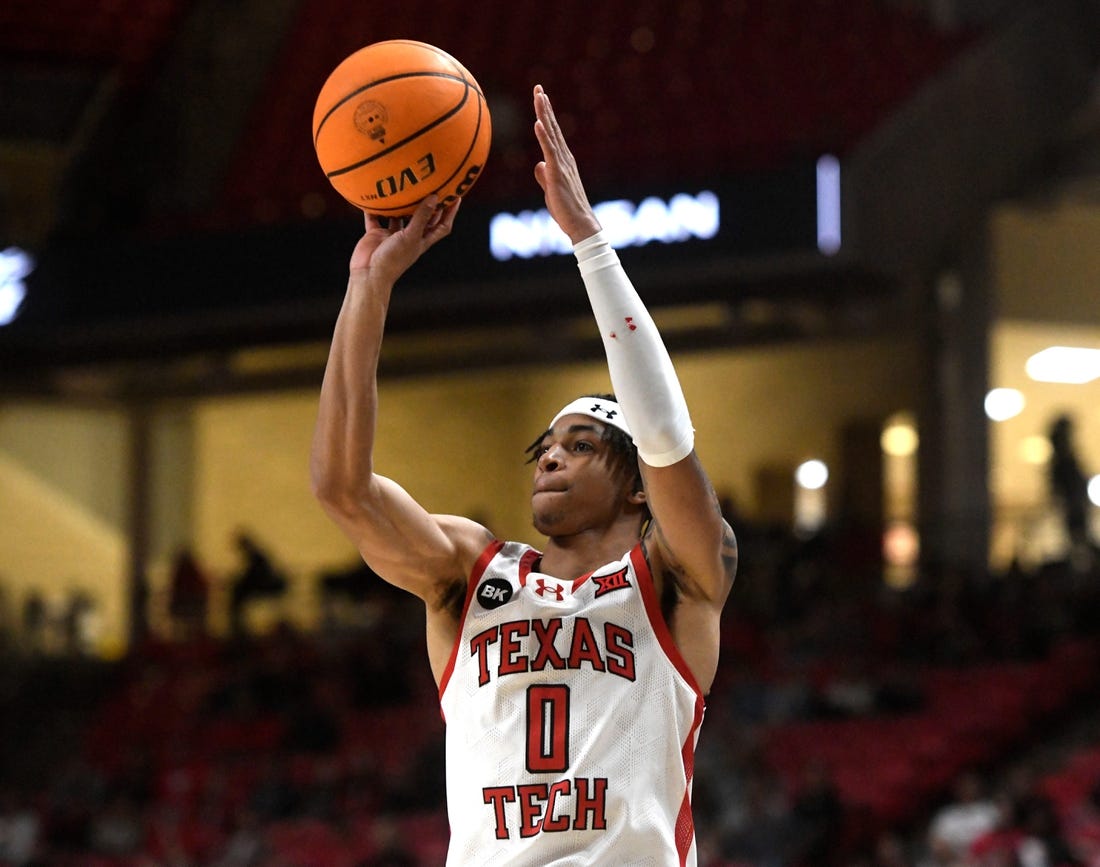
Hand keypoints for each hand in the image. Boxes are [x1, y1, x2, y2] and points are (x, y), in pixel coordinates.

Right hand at [349, 195, 460, 283]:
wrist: (369, 274)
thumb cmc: (393, 260)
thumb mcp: (411, 236)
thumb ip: (421, 217)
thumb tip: (435, 197)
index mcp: (422, 240)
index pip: (442, 225)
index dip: (450, 212)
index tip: (456, 196)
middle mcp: (409, 237)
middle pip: (423, 218)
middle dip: (428, 203)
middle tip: (432, 184)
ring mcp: (393, 235)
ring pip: (399, 216)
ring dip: (401, 204)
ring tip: (404, 185)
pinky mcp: (376, 234)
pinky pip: (375, 218)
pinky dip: (374, 209)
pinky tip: (374, 195)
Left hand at [532, 85, 600, 244]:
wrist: (580, 223)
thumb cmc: (566, 209)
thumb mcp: (550, 189)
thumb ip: (544, 175)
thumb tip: (539, 165)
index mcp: (562, 160)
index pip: (552, 133)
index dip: (546, 115)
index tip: (541, 98)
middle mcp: (564, 158)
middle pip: (553, 127)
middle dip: (545, 107)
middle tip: (538, 88)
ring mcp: (562, 164)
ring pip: (551, 134)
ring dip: (545, 115)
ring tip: (539, 97)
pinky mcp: (558, 174)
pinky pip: (550, 151)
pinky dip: (544, 136)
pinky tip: (538, 123)